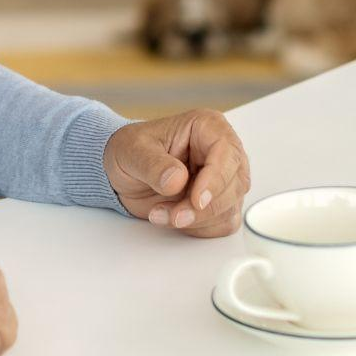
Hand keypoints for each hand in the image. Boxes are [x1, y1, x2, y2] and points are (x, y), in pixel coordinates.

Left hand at [103, 110, 248, 237]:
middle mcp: (221, 152)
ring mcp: (223, 179)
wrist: (121, 172)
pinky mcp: (219, 203)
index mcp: (208, 127)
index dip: (216, 179)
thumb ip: (154, 165)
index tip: (197, 199)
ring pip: (229, 208)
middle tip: (174, 215)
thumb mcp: (132, 150)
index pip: (227, 153)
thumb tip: (177, 180)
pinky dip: (198, 228)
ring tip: (161, 213)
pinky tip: (173, 218)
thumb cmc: (131, 150)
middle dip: (202, 207)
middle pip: (233, 185)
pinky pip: (223, 224)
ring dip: (196, 219)